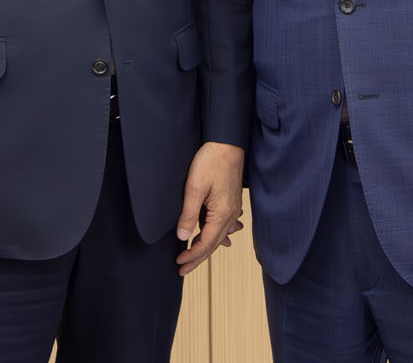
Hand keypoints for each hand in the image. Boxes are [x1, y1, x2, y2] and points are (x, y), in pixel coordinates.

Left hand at [174, 141, 244, 275]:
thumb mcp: (195, 188)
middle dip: (197, 258)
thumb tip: (184, 238)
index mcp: (222, 214)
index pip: (206, 244)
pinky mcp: (231, 201)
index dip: (192, 256)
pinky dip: (215, 235)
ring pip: (219, 236)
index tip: (179, 263)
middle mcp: (231, 215)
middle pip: (214, 244)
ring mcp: (233, 209)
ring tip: (193, 257)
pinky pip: (224, 226)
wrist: (227, 143)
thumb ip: (189, 215)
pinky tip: (215, 239)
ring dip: (206, 248)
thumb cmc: (211, 161)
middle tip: (182, 269)